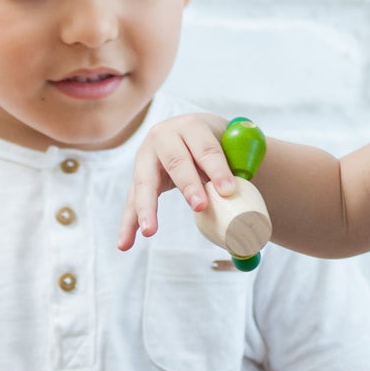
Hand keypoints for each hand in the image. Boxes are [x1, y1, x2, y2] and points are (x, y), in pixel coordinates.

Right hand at [118, 111, 231, 249]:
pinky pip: (132, 202)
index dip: (217, 168)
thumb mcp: (228, 145)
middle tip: (200, 206)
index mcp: (191, 126)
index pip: (206, 148)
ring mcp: (147, 157)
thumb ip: (240, 158)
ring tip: (150, 231)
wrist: (192, 137)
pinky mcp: (139, 178)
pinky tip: (125, 244)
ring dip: (147, 208)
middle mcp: (164, 137)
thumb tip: (243, 188)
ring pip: (145, 182)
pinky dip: (128, 223)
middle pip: (175, 161)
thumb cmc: (215, 145)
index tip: (228, 190)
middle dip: (188, 184)